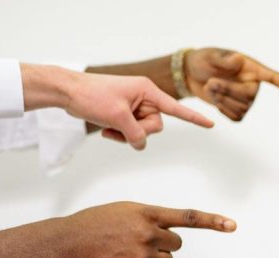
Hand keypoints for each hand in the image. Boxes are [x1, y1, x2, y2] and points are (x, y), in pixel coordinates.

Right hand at [52, 202, 235, 257]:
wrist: (68, 243)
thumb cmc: (96, 224)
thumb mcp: (125, 211)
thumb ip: (151, 219)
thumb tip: (169, 237)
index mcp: (147, 214)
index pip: (187, 218)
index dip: (212, 221)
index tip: (232, 225)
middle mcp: (148, 234)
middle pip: (176, 244)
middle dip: (163, 243)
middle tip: (137, 239)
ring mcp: (142, 256)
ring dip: (153, 257)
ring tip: (126, 250)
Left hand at [63, 70, 213, 149]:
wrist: (67, 92)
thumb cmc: (91, 96)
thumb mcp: (117, 117)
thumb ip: (135, 134)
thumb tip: (141, 145)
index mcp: (147, 91)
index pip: (176, 109)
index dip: (194, 119)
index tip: (211, 124)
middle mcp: (144, 98)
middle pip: (156, 126)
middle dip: (139, 131)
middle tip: (120, 126)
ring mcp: (134, 106)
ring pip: (143, 132)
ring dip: (127, 135)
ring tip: (109, 127)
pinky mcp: (125, 114)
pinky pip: (132, 132)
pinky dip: (120, 135)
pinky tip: (107, 130)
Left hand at [185, 48, 278, 121]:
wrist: (190, 74)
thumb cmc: (203, 60)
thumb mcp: (210, 56)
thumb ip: (224, 59)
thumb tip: (238, 60)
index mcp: (252, 69)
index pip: (275, 79)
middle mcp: (253, 84)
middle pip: (250, 97)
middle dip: (228, 91)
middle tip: (211, 82)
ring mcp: (246, 99)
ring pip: (241, 108)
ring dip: (222, 100)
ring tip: (210, 87)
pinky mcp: (237, 110)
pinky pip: (236, 118)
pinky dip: (223, 111)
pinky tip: (217, 100)